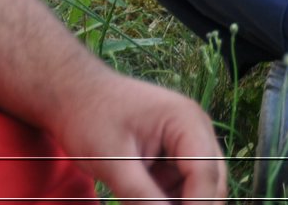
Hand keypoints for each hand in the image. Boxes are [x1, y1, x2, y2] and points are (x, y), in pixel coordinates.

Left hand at [49, 69, 225, 204]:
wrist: (75, 95)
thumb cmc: (90, 117)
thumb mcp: (111, 160)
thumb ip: (140, 193)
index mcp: (187, 121)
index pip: (205, 172)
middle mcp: (196, 130)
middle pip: (212, 180)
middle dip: (196, 204)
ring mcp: (187, 142)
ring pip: (200, 185)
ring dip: (183, 202)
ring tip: (147, 204)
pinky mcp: (174, 154)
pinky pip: (182, 184)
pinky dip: (169, 200)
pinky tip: (147, 202)